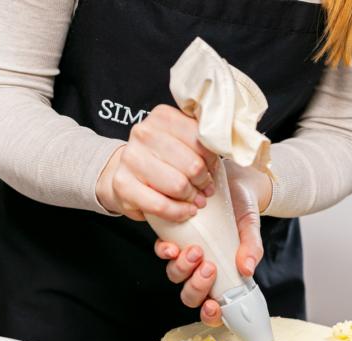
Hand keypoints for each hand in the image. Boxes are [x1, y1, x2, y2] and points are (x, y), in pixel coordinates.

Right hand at [95, 105, 218, 221]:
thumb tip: (229, 149)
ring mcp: (131, 158)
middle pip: (192, 165)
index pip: (202, 140)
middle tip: (205, 189)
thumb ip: (201, 140)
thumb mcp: (181, 141)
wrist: (125, 174)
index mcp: (162, 116)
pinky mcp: (123, 184)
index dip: (213, 161)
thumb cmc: (161, 159)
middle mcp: (144, 132)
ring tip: (195, 200)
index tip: (211, 169)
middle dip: (203, 182)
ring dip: (192, 198)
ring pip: (178, 185)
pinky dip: (179, 212)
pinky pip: (161, 205)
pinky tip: (186, 211)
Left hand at [154, 160, 271, 325]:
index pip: (214, 307)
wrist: (233, 179)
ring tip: (195, 250)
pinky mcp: (172, 235)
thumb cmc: (243, 208)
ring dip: (182, 268)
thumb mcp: (251, 227)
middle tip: (209, 267)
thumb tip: (247, 270)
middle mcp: (201, 269)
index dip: (211, 315)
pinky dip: (165, 251)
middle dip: (196, 287)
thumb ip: (252, 248)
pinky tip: (171, 244)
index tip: (214, 306)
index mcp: (222, 276)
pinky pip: (163, 251)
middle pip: (191, 295)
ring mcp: (185, 254)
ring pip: (175, 275)